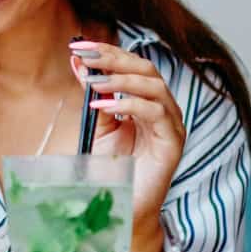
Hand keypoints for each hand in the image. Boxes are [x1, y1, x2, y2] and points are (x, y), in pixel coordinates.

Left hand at [68, 41, 186, 228]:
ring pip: (155, 87)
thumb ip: (93, 95)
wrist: (121, 205)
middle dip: (114, 59)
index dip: (108, 52)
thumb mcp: (98, 125)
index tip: (79, 46)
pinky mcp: (173, 142)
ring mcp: (171, 124)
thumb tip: (78, 62)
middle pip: (146, 69)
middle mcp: (162, 108)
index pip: (131, 66)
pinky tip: (103, 106)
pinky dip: (129, 105)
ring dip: (121, 80)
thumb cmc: (111, 169)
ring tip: (93, 82)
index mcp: (146, 101)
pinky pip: (156, 113)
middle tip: (86, 56)